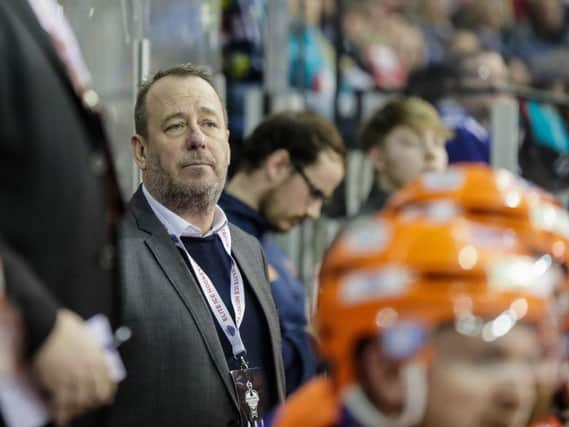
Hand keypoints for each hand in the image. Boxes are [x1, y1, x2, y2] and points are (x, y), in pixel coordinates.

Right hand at [32, 309, 116, 425]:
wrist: (47, 326)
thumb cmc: (65, 327)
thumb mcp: (88, 338)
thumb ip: (93, 352)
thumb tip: (96, 361)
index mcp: (99, 358)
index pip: (108, 383)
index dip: (106, 394)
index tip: (105, 399)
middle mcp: (90, 370)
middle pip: (95, 397)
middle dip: (90, 404)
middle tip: (84, 407)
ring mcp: (75, 377)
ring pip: (80, 403)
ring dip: (76, 410)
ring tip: (71, 414)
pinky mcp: (58, 382)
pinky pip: (62, 404)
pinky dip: (61, 414)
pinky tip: (60, 418)